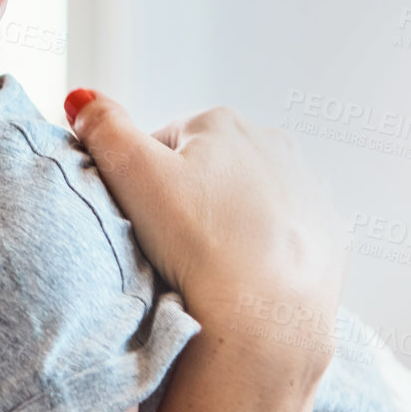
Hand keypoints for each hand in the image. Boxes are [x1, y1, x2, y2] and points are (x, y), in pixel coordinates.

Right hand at [65, 89, 346, 375]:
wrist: (266, 316)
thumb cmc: (197, 243)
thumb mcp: (132, 177)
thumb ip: (103, 129)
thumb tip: (81, 95)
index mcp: (220, 123)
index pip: (163, 142)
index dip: (142, 181)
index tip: (140, 218)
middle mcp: (274, 143)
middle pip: (212, 167)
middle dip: (191, 196)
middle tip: (170, 243)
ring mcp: (308, 188)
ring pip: (253, 198)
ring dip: (232, 219)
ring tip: (209, 261)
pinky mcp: (330, 232)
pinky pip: (289, 232)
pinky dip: (269, 248)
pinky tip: (249, 273)